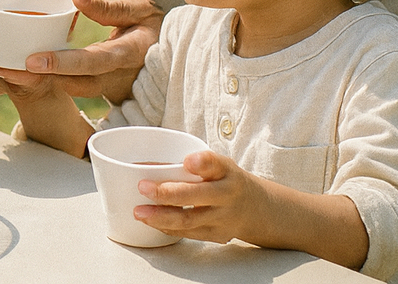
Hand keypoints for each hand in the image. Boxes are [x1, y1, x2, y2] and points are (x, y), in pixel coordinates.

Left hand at [0, 0, 161, 101]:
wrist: (169, 59)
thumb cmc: (154, 28)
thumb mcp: (140, 10)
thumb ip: (106, 6)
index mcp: (124, 56)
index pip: (89, 63)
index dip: (61, 63)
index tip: (31, 61)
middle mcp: (111, 79)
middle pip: (67, 84)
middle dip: (32, 78)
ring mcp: (103, 89)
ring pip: (62, 90)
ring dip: (29, 81)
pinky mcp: (94, 91)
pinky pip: (64, 88)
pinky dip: (39, 80)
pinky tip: (8, 69)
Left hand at [139, 151, 369, 268]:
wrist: (258, 209)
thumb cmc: (226, 180)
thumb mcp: (218, 164)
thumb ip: (188, 164)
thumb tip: (145, 166)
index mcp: (227, 171)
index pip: (216, 163)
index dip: (202, 162)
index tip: (188, 161)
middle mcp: (228, 195)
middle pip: (197, 196)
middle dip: (167, 193)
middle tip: (143, 187)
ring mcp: (224, 219)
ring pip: (189, 220)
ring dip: (160, 217)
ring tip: (139, 212)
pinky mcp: (218, 235)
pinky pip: (189, 233)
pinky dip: (168, 228)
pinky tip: (152, 221)